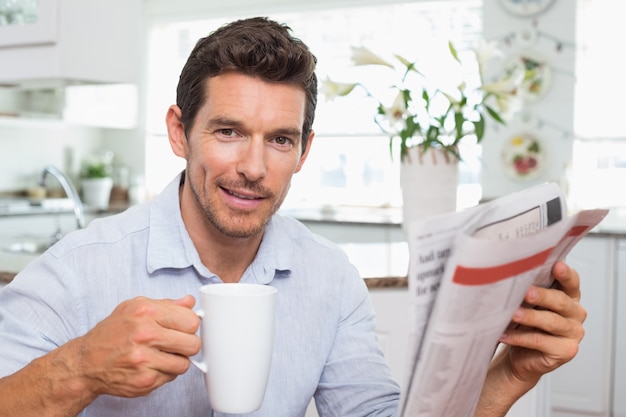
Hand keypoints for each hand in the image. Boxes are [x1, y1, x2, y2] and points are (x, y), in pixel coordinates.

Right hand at [74, 295, 200, 397]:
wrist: (86, 362)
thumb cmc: (112, 333)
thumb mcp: (135, 308)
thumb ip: (166, 304)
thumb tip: (190, 302)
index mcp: (145, 312)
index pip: (191, 320)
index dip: (190, 325)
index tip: (184, 328)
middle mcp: (144, 334)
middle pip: (193, 344)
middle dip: (188, 344)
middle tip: (176, 344)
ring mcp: (144, 359)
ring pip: (184, 363)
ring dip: (176, 361)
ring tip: (162, 355)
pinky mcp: (144, 380)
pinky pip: (171, 377)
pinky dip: (164, 373)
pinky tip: (151, 365)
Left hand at [497, 260, 586, 387]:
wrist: (520, 355)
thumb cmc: (525, 323)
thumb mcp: (527, 304)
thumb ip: (528, 290)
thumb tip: (511, 276)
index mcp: (569, 296)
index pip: (571, 282)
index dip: (565, 274)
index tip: (557, 265)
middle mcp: (575, 313)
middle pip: (560, 301)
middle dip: (542, 296)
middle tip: (526, 292)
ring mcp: (573, 333)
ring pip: (551, 322)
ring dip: (529, 317)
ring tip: (512, 314)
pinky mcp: (566, 351)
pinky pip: (540, 341)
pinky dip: (519, 337)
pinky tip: (505, 334)